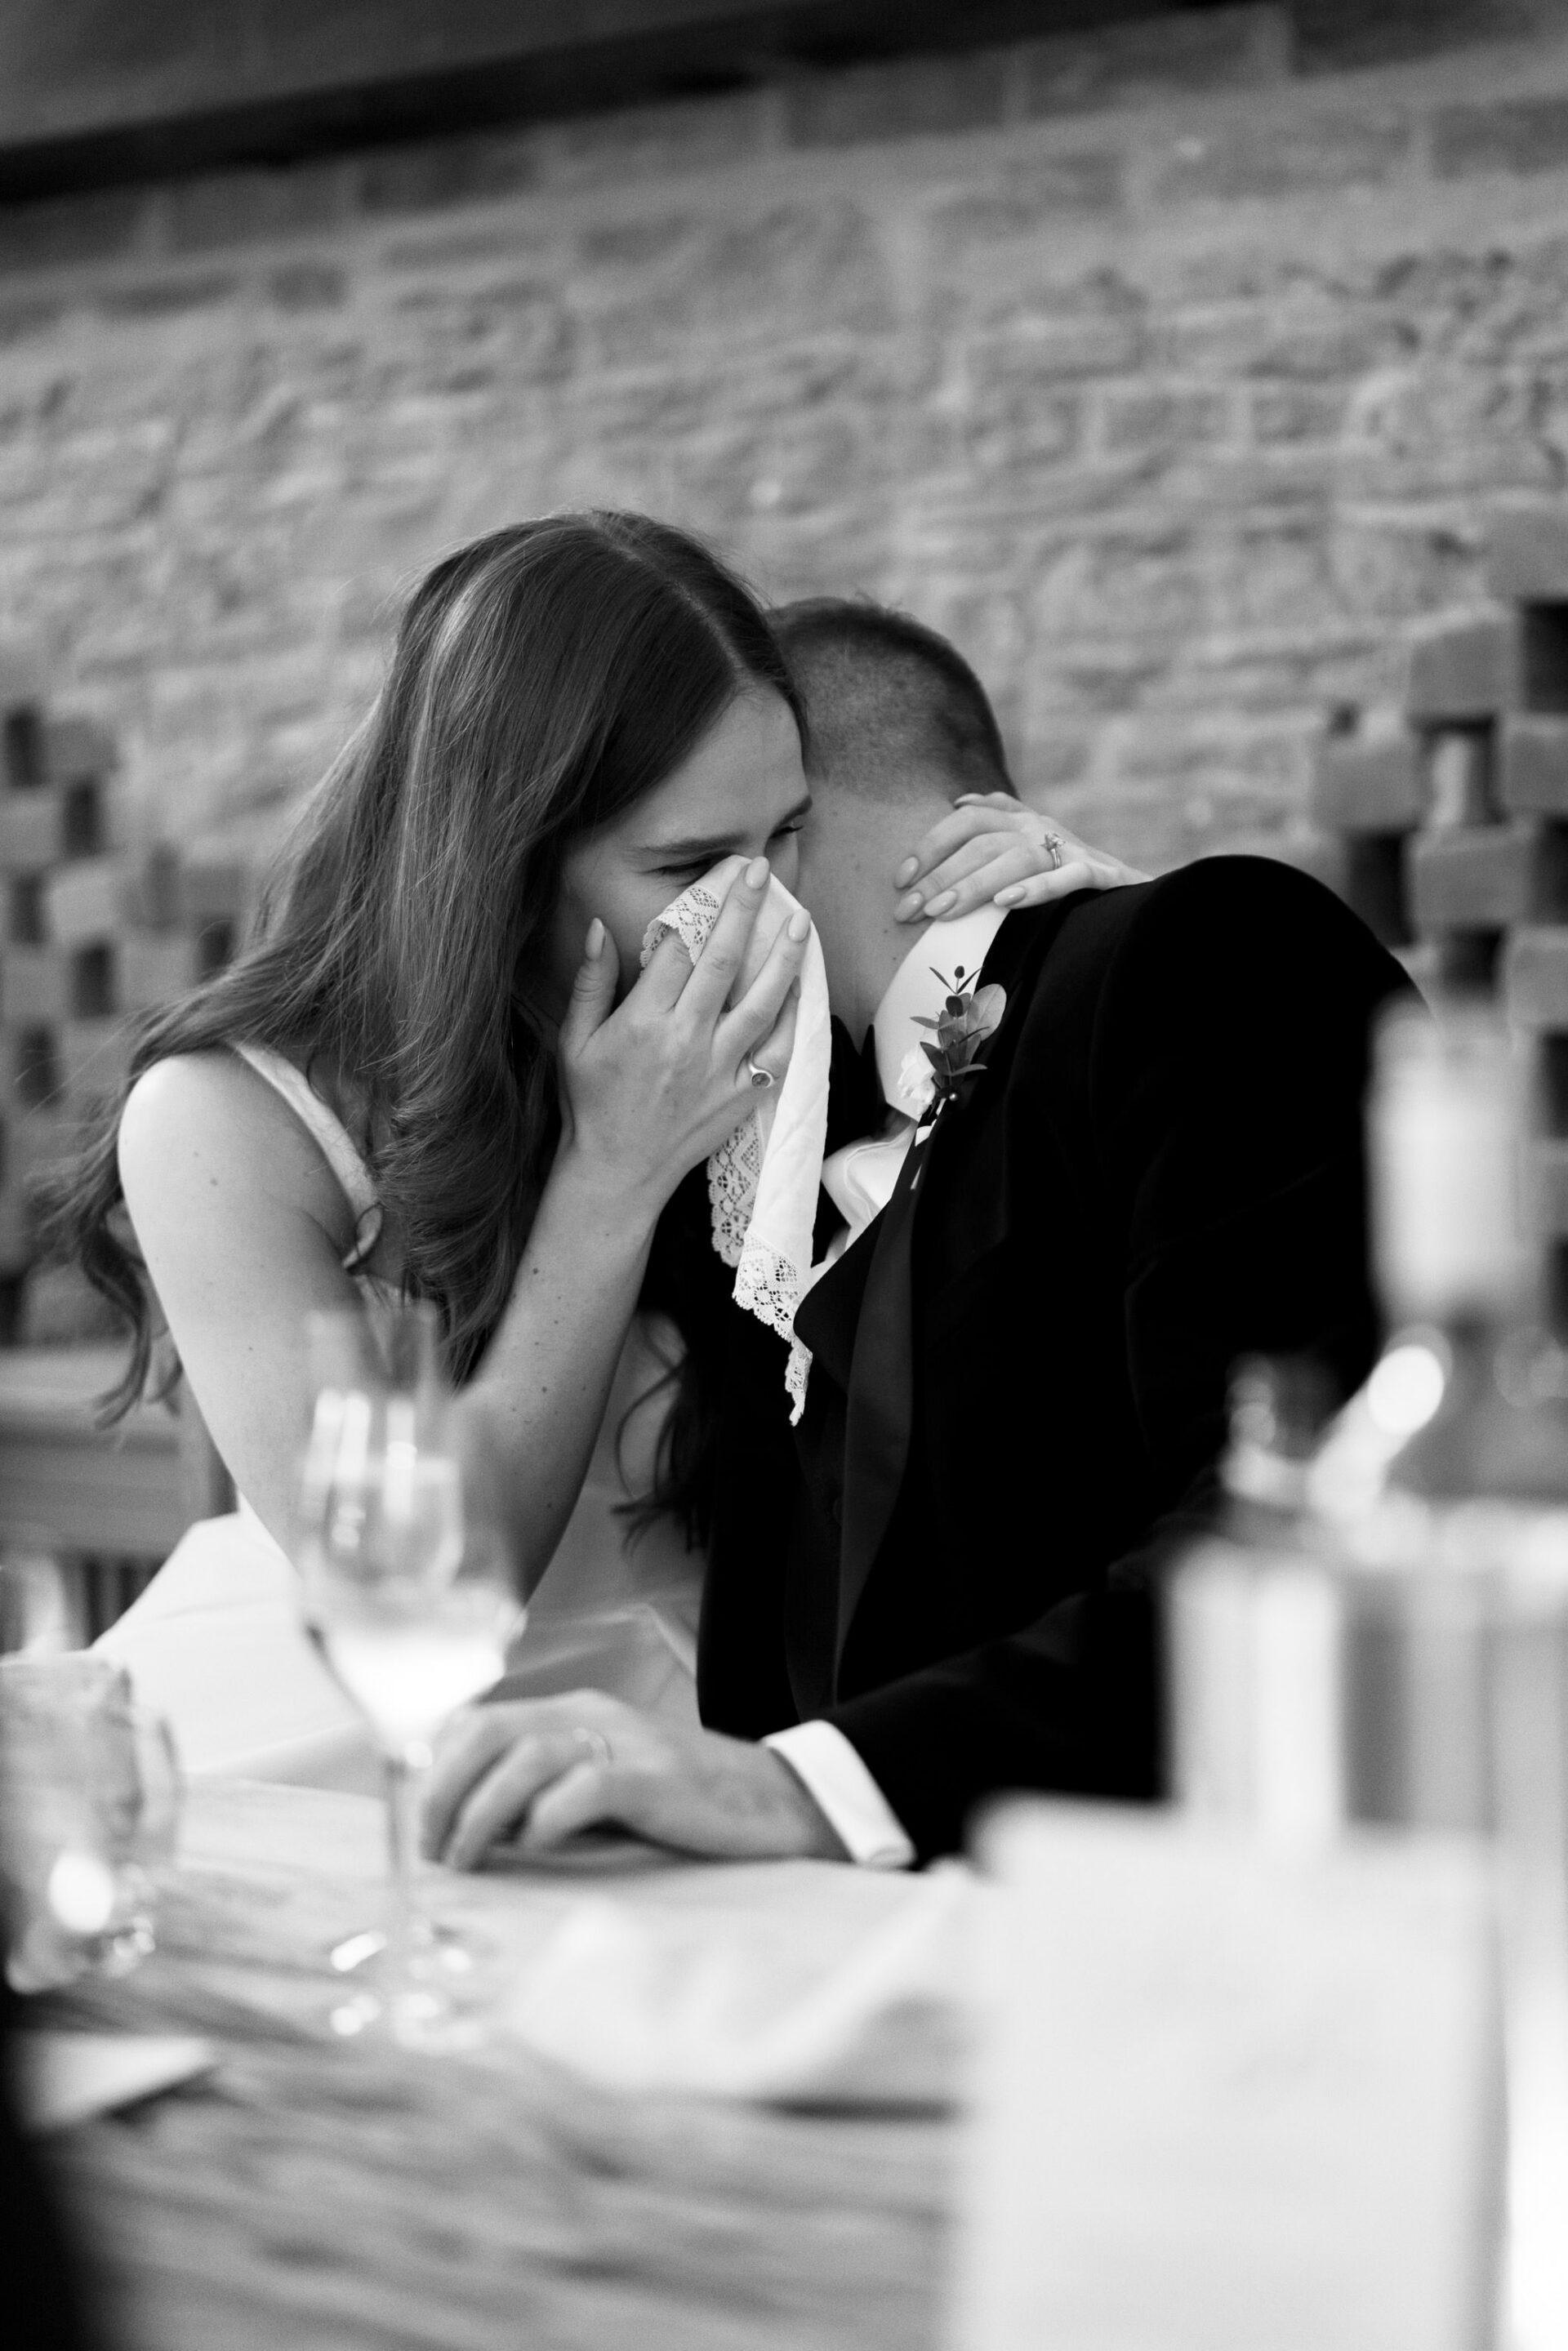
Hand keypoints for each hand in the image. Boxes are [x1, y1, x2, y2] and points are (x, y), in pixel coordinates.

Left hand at [423, 1691, 847, 1867]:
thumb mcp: (608, 1786)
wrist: (780, 1801)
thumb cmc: (688, 1806)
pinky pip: (582, 1788)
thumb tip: (482, 1831)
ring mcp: (625, 1743)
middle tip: (433, 1847)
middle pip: (486, 1731)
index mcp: (577, 1711)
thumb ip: (552, 1793)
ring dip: (481, 1812)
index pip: (478, 1719)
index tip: (424, 1825)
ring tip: (469, 1859)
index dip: (438, 1769)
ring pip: (523, 1758)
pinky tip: (539, 1846)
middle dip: (442, 1790)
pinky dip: (546, 1820)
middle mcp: (593, 1714)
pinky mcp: (654, 1779)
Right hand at [557, 856, 807, 1209]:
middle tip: (763, 871)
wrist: (617, 1172)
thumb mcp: (574, 1040)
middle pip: (723, 961)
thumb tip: (596, 926)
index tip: (714, 880)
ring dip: (783, 957)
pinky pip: (777, 1050)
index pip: (677, 950)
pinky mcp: (740, 1095)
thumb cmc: (590, 1103)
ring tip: (800, 921)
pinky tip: (800, 989)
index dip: (696, 911)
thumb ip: (590, 982)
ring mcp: (719, 1069)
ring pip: (762, 1001)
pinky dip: (793, 1018)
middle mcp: (686, 1040)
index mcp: (643, 1022)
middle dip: (745, 910)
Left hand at [893, 793, 1147, 922]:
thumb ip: (1000, 824)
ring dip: (974, 886)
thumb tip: (961, 800)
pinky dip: (1036, 888)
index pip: (967, 819)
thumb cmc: (1073, 876)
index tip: (901, 880)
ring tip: (941, 914)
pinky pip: (1067, 877)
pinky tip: (1006, 903)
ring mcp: (1072, 847)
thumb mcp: (1033, 846)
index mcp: (1023, 820)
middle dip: (939, 877)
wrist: (1138, 894)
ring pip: (1016, 858)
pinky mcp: (1101, 874)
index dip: (930, 845)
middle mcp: (1043, 826)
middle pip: (982, 841)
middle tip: (907, 912)